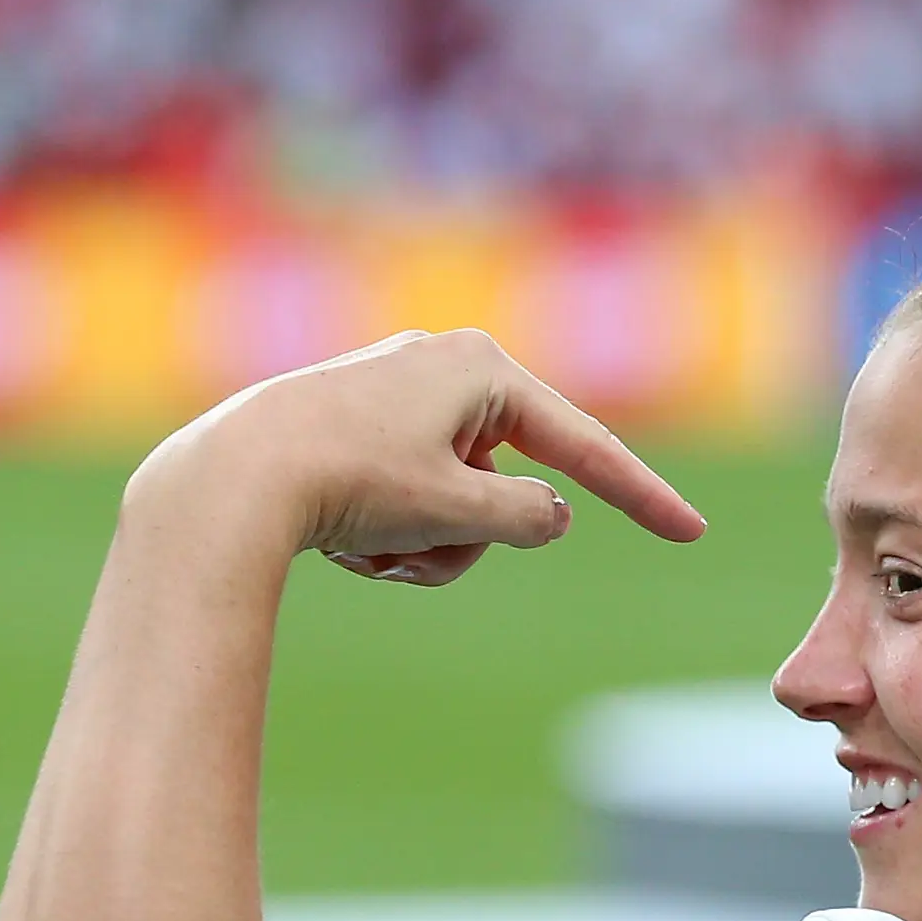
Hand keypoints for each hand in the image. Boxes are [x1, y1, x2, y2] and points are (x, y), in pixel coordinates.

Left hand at [133, 329, 707, 584]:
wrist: (229, 480)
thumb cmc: (348, 482)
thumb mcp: (458, 511)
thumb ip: (530, 516)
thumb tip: (548, 513)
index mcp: (483, 367)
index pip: (586, 444)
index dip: (644, 497)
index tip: (693, 532)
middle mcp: (444, 366)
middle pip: (509, 483)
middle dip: (470, 537)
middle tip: (410, 551)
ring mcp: (398, 395)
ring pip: (460, 500)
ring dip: (431, 545)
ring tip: (371, 553)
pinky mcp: (359, 426)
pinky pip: (414, 497)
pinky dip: (394, 532)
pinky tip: (342, 541)